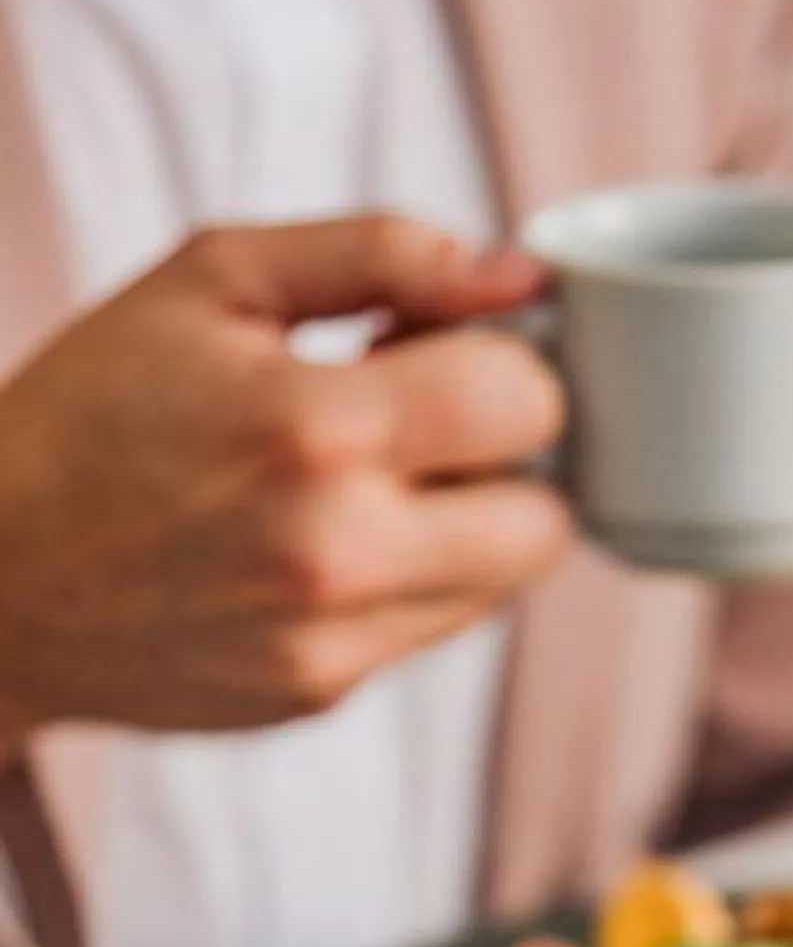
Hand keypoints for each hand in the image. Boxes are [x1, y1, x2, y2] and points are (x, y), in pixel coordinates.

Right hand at [0, 215, 571, 745]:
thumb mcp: (213, 279)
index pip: (528, 402)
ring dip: (471, 526)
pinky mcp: (323, 691)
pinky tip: (323, 543)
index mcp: (316, 427)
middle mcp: (339, 549)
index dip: (503, 366)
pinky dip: (410, 582)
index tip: (443, 354)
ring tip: (368, 482)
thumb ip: (378, 255)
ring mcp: (335, 638)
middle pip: (548, 518)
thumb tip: (514, 275)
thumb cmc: (91, 407)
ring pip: (506, 585)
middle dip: (508, 461)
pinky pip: (434, 628)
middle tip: (427, 426)